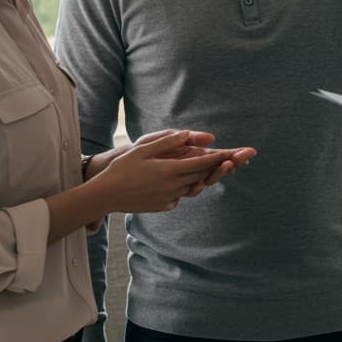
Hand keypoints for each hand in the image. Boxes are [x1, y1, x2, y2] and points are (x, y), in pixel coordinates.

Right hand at [90, 130, 253, 212]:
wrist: (105, 196)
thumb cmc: (121, 169)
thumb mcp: (142, 150)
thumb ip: (167, 142)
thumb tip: (187, 135)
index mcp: (169, 171)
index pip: (200, 163)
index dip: (218, 157)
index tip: (233, 153)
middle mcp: (172, 186)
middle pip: (202, 175)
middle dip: (219, 167)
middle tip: (237, 161)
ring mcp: (168, 198)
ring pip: (193, 186)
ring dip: (204, 177)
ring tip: (219, 168)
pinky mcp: (163, 206)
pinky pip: (181, 195)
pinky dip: (186, 187)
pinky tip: (189, 181)